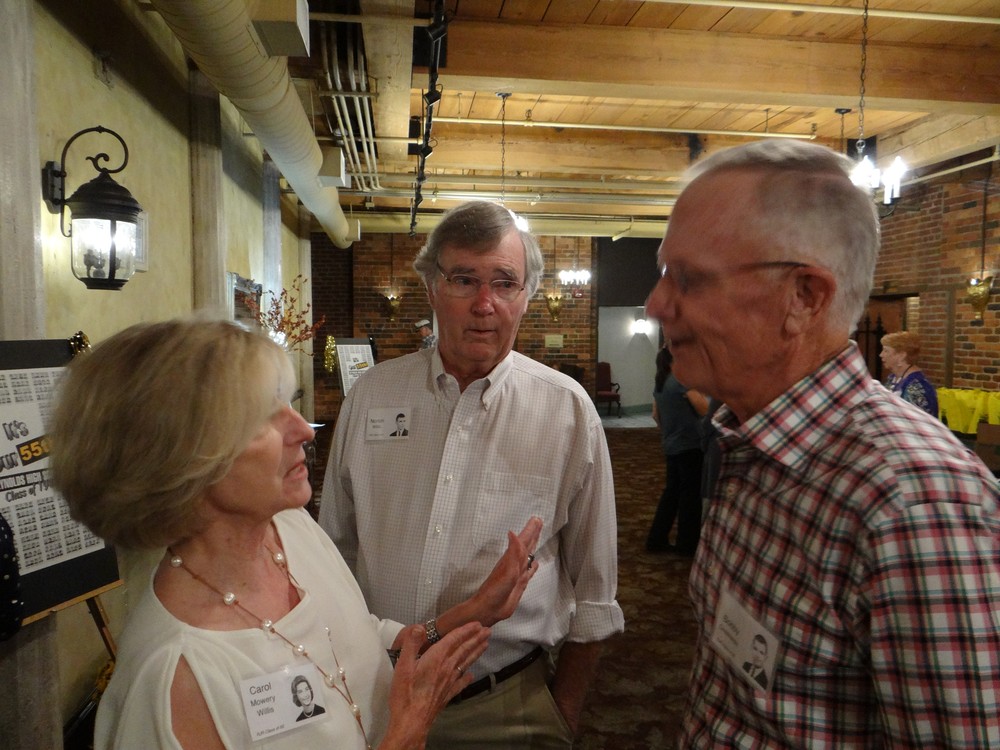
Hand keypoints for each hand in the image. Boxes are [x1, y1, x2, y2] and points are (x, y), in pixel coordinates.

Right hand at [382, 623, 488, 747]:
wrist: (412, 720)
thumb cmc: (405, 692)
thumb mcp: (403, 665)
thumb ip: (411, 644)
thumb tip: (420, 627)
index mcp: (436, 658)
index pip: (454, 640)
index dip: (465, 630)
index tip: (477, 623)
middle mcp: (447, 668)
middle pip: (464, 649)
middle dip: (476, 639)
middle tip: (488, 631)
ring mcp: (449, 682)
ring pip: (465, 663)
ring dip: (476, 652)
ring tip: (486, 645)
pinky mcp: (448, 694)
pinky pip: (461, 682)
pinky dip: (467, 677)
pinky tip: (471, 675)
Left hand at [472, 516, 542, 625]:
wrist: (490, 608)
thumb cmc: (496, 589)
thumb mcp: (507, 570)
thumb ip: (512, 552)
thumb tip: (512, 532)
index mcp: (513, 558)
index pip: (524, 540)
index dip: (530, 530)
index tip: (536, 518)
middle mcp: (516, 563)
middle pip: (527, 545)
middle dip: (533, 534)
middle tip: (538, 522)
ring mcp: (518, 573)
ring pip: (528, 557)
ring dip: (533, 547)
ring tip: (537, 537)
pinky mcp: (520, 584)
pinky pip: (529, 572)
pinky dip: (533, 567)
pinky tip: (535, 564)